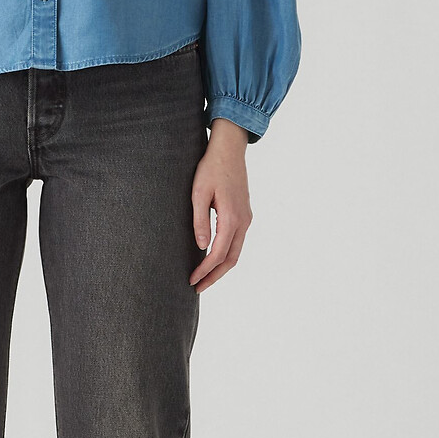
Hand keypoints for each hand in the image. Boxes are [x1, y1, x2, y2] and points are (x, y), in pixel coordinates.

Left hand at [189, 119, 252, 293]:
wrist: (229, 149)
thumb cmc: (211, 167)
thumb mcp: (198, 192)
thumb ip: (200, 220)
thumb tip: (201, 247)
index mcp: (232, 218)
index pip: (218, 254)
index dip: (205, 270)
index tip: (192, 281)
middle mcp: (243, 221)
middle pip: (231, 260)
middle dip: (215, 276)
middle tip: (198, 288)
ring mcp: (247, 218)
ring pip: (236, 252)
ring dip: (221, 267)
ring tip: (204, 277)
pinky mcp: (245, 213)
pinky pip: (237, 241)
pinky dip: (227, 255)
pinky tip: (214, 257)